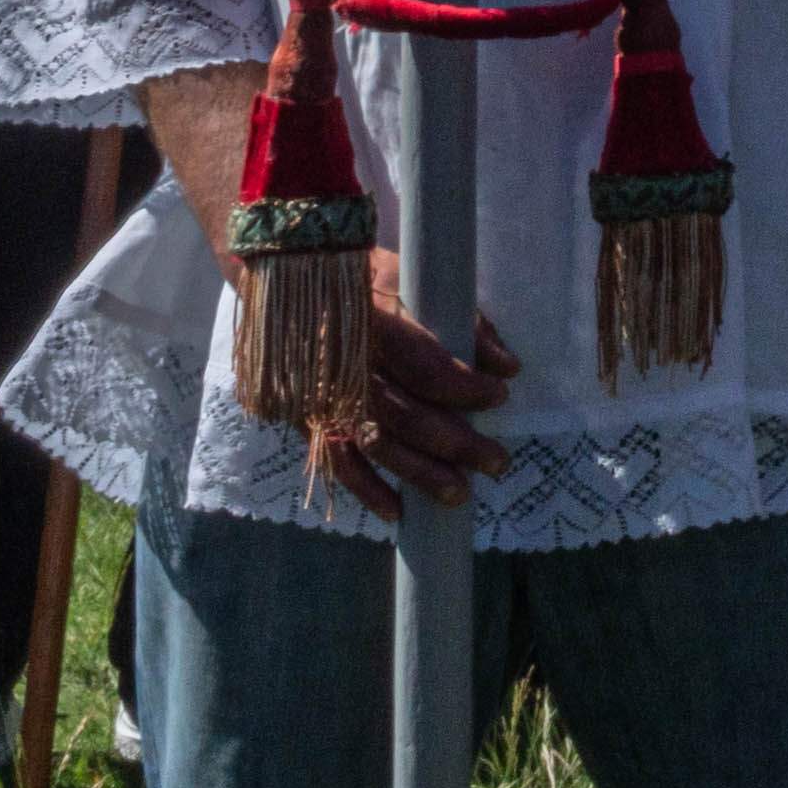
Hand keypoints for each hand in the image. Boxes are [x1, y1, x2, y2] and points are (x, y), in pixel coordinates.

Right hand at [311, 280, 514, 514]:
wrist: (281, 277)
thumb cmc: (359, 274)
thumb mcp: (411, 276)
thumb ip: (462, 318)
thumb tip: (506, 366)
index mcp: (367, 321)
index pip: (423, 365)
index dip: (465, 386)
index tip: (500, 392)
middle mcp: (340, 364)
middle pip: (404, 414)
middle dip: (456, 443)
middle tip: (497, 461)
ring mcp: (319, 396)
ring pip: (374, 444)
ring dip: (420, 474)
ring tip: (461, 494)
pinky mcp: (306, 417)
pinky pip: (336, 461)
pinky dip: (366, 490)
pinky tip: (398, 512)